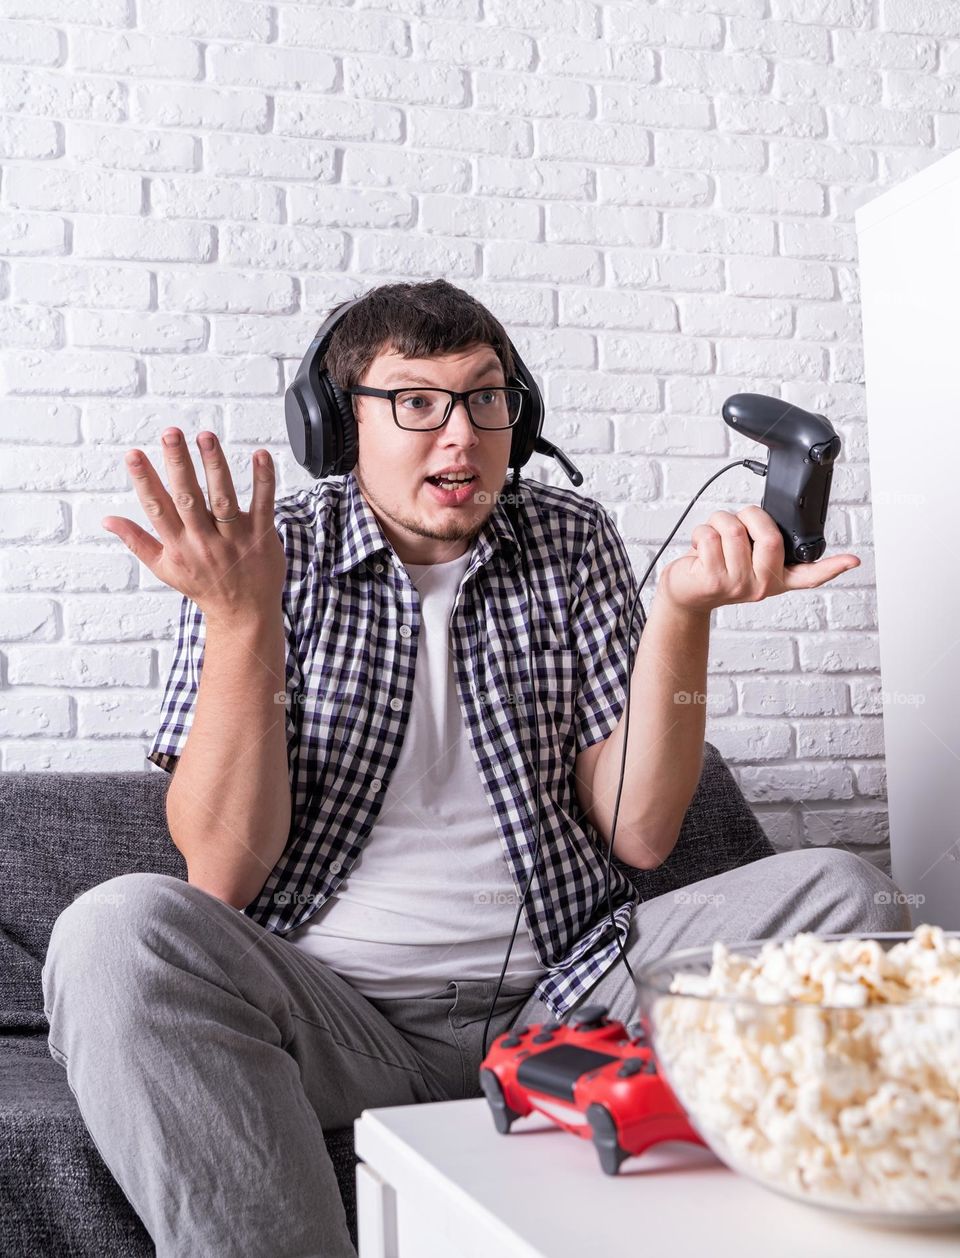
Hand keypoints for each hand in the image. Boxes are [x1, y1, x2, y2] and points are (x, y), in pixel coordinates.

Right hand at [101, 428, 285, 623]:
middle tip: (170, 433)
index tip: (134, 455)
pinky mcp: (261, 537)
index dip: (144, 481)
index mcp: (178, 546)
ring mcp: (234, 539)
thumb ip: (137, 541)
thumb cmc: (203, 587)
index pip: (157, 508)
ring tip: (205, 436)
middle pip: (188, 498)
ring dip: (214, 465)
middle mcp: (204, 541)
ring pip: (223, 498)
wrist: (244, 615)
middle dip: (178, 464)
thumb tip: (108, 520)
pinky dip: (263, 480)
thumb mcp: (165, 568)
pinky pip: (263, 504)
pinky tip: (260, 456)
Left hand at [657, 505, 859, 615]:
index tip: (853, 560)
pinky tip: (699, 549)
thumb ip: (762, 544)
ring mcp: (738, 585)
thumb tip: (768, 522)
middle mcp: (762, 585)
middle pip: (770, 535)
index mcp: (777, 578)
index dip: (833, 567)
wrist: (685, 593)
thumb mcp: (746, 559)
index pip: (810, 576)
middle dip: (749, 515)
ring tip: (713, 538)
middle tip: (736, 521)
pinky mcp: (713, 580)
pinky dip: (701, 531)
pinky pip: (710, 536)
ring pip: (734, 530)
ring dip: (718, 521)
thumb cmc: (715, 568)